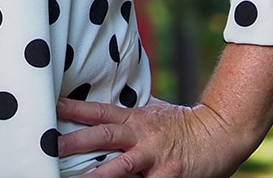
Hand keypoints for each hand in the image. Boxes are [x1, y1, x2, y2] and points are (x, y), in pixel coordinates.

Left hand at [54, 96, 254, 177]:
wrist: (221, 134)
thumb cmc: (184, 124)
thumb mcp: (155, 111)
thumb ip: (130, 111)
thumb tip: (104, 102)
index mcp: (136, 118)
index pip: (99, 111)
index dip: (74, 109)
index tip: (52, 107)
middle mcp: (142, 136)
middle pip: (103, 136)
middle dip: (75, 142)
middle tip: (50, 146)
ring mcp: (154, 158)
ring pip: (120, 167)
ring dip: (97, 174)